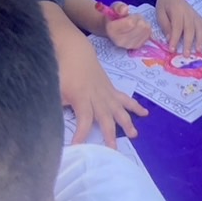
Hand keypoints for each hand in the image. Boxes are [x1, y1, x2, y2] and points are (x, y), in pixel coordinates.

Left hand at [58, 28, 147, 145]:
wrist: (76, 51)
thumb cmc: (63, 70)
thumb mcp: (56, 88)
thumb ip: (59, 105)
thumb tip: (56, 121)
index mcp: (82, 97)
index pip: (84, 119)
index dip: (82, 133)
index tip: (78, 147)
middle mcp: (97, 96)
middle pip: (105, 117)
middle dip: (109, 134)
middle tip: (113, 150)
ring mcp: (106, 92)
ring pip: (119, 109)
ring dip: (127, 122)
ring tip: (134, 135)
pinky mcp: (111, 90)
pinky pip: (125, 99)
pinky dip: (135, 106)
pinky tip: (145, 113)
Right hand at [100, 1, 152, 49]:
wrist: (112, 31)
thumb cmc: (114, 17)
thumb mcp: (114, 8)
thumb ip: (119, 7)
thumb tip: (125, 9)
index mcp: (112, 30)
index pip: (131, 23)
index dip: (133, 16)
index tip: (129, 16)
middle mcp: (121, 41)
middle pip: (140, 26)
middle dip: (139, 19)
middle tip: (133, 18)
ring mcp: (129, 45)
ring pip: (146, 29)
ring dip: (143, 23)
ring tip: (136, 23)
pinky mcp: (137, 46)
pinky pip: (148, 34)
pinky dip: (146, 30)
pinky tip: (139, 29)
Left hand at [157, 0, 201, 53]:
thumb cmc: (165, 5)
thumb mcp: (160, 14)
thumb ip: (165, 25)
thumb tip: (169, 39)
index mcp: (177, 10)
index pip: (177, 26)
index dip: (175, 39)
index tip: (172, 50)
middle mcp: (188, 12)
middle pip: (190, 28)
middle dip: (189, 43)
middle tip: (186, 55)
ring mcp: (195, 15)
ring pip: (200, 27)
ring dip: (200, 39)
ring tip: (199, 50)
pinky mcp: (198, 17)